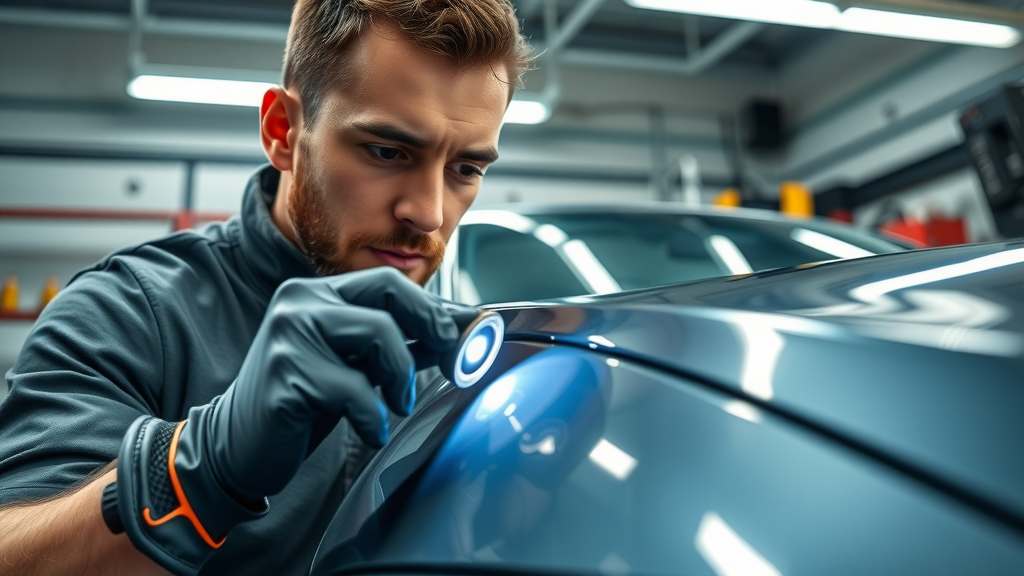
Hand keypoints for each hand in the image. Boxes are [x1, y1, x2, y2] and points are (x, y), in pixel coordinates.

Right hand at [203, 267, 461, 498]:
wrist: (238, 443)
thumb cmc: (303, 401)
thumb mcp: (356, 364)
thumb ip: (402, 344)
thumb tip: (461, 330)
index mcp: (317, 294)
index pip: (389, 282)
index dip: (433, 309)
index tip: (462, 337)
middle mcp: (300, 302)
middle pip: (389, 294)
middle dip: (430, 326)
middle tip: (449, 360)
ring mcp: (289, 335)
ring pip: (379, 336)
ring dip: (401, 378)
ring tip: (395, 405)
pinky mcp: (284, 375)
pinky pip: (354, 390)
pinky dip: (373, 417)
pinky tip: (369, 430)